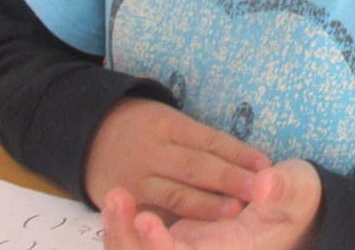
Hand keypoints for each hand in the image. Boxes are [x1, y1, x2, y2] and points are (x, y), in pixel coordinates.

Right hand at [86, 98, 270, 221]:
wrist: (87, 131)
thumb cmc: (144, 128)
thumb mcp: (170, 122)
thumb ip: (200, 142)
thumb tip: (245, 161)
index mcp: (169, 124)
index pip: (210, 140)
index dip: (239, 153)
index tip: (266, 165)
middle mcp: (154, 149)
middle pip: (197, 166)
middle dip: (229, 178)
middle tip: (260, 188)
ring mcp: (138, 176)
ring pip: (177, 193)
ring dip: (207, 204)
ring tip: (235, 210)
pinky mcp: (127, 200)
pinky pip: (156, 213)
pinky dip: (178, 222)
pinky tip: (198, 232)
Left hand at [101, 159, 322, 249]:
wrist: (292, 208)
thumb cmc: (296, 201)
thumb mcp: (297, 191)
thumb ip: (284, 190)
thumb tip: (265, 185)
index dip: (161, 248)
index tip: (146, 220)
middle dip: (126, 240)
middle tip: (116, 197)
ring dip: (120, 234)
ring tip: (113, 196)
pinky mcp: (179, 240)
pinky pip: (142, 244)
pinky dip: (125, 228)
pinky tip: (117, 199)